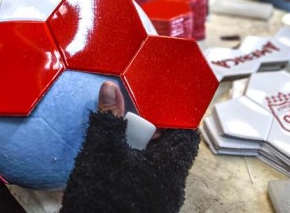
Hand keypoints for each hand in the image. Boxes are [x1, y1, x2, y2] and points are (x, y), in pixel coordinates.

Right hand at [60, 82, 199, 211]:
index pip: (187, 133)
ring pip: (156, 164)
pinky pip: (146, 180)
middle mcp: (172, 185)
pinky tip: (112, 165)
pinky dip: (132, 167)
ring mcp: (160, 200)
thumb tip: (111, 88)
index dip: (172, 115)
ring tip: (117, 140)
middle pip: (170, 146)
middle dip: (149, 130)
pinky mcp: (147, 208)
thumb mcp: (102, 152)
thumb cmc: (102, 198)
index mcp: (171, 167)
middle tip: (129, 119)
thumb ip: (109, 119)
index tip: (155, 103)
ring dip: (138, 149)